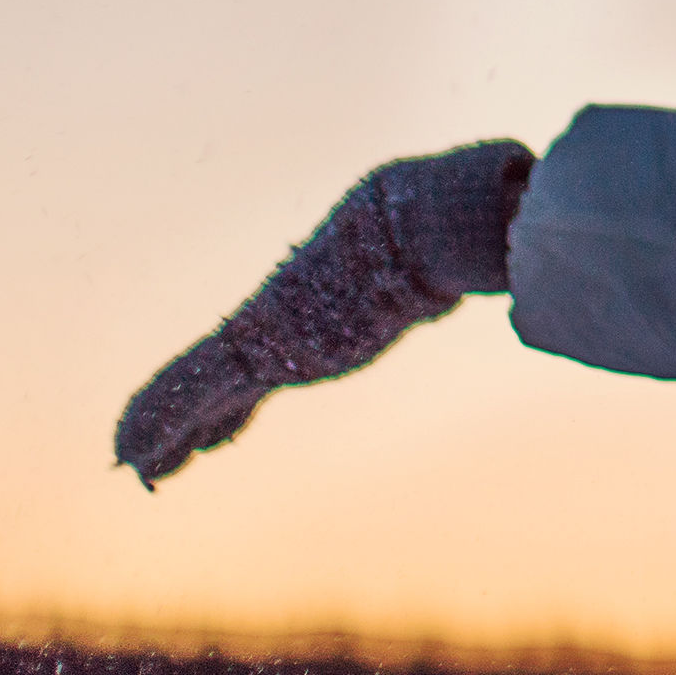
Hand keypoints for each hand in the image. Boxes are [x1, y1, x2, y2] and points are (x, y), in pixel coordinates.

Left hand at [114, 139, 531, 488]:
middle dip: (193, 415)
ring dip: (168, 429)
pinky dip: (162, 422)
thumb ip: (493, 240)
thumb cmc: (454, 227)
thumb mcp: (467, 249)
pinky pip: (198, 392)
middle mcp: (291, 319)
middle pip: (231, 374)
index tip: (226, 422)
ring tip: (134, 463)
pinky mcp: (263, 346)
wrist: (429, 219)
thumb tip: (542, 212)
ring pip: (204, 391)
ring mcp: (273, 334)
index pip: (274, 350)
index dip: (243, 391)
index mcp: (324, 306)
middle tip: (156, 449)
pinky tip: (132, 455)